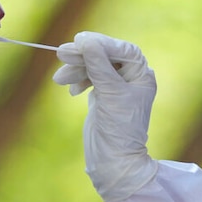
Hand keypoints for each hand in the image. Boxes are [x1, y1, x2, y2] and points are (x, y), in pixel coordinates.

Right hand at [53, 31, 157, 200]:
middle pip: (105, 56)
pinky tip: (71, 90)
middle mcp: (132, 79)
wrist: (113, 161)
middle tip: (62, 53)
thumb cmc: (118, 129)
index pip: (122, 49)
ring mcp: (116, 87)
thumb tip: (86, 40)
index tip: (79, 40)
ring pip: (94, 67)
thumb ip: (98, 65)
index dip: (102, 43)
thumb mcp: (109, 94)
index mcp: (142, 76)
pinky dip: (78, 81)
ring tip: (60, 79)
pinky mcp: (103, 96)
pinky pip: (89, 78)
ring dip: (76, 70)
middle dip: (84, 56)